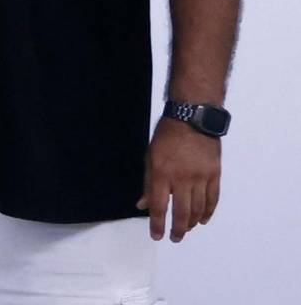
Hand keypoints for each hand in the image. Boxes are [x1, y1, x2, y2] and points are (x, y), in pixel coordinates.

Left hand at [139, 118, 222, 240]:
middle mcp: (182, 179)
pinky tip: (204, 219)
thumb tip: (143, 205)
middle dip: (178, 229)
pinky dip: (209, 212)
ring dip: (193, 223)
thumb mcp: (150, 158)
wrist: (192, 120)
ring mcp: (201, 177)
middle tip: (175, 238)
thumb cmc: (166, 138)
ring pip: (199, 208)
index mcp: (162, 174)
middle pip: (182, 212)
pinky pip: (213, 199)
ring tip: (187, 229)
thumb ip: (148, 184)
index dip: (158, 224)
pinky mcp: (215, 174)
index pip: (160, 206)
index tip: (157, 236)